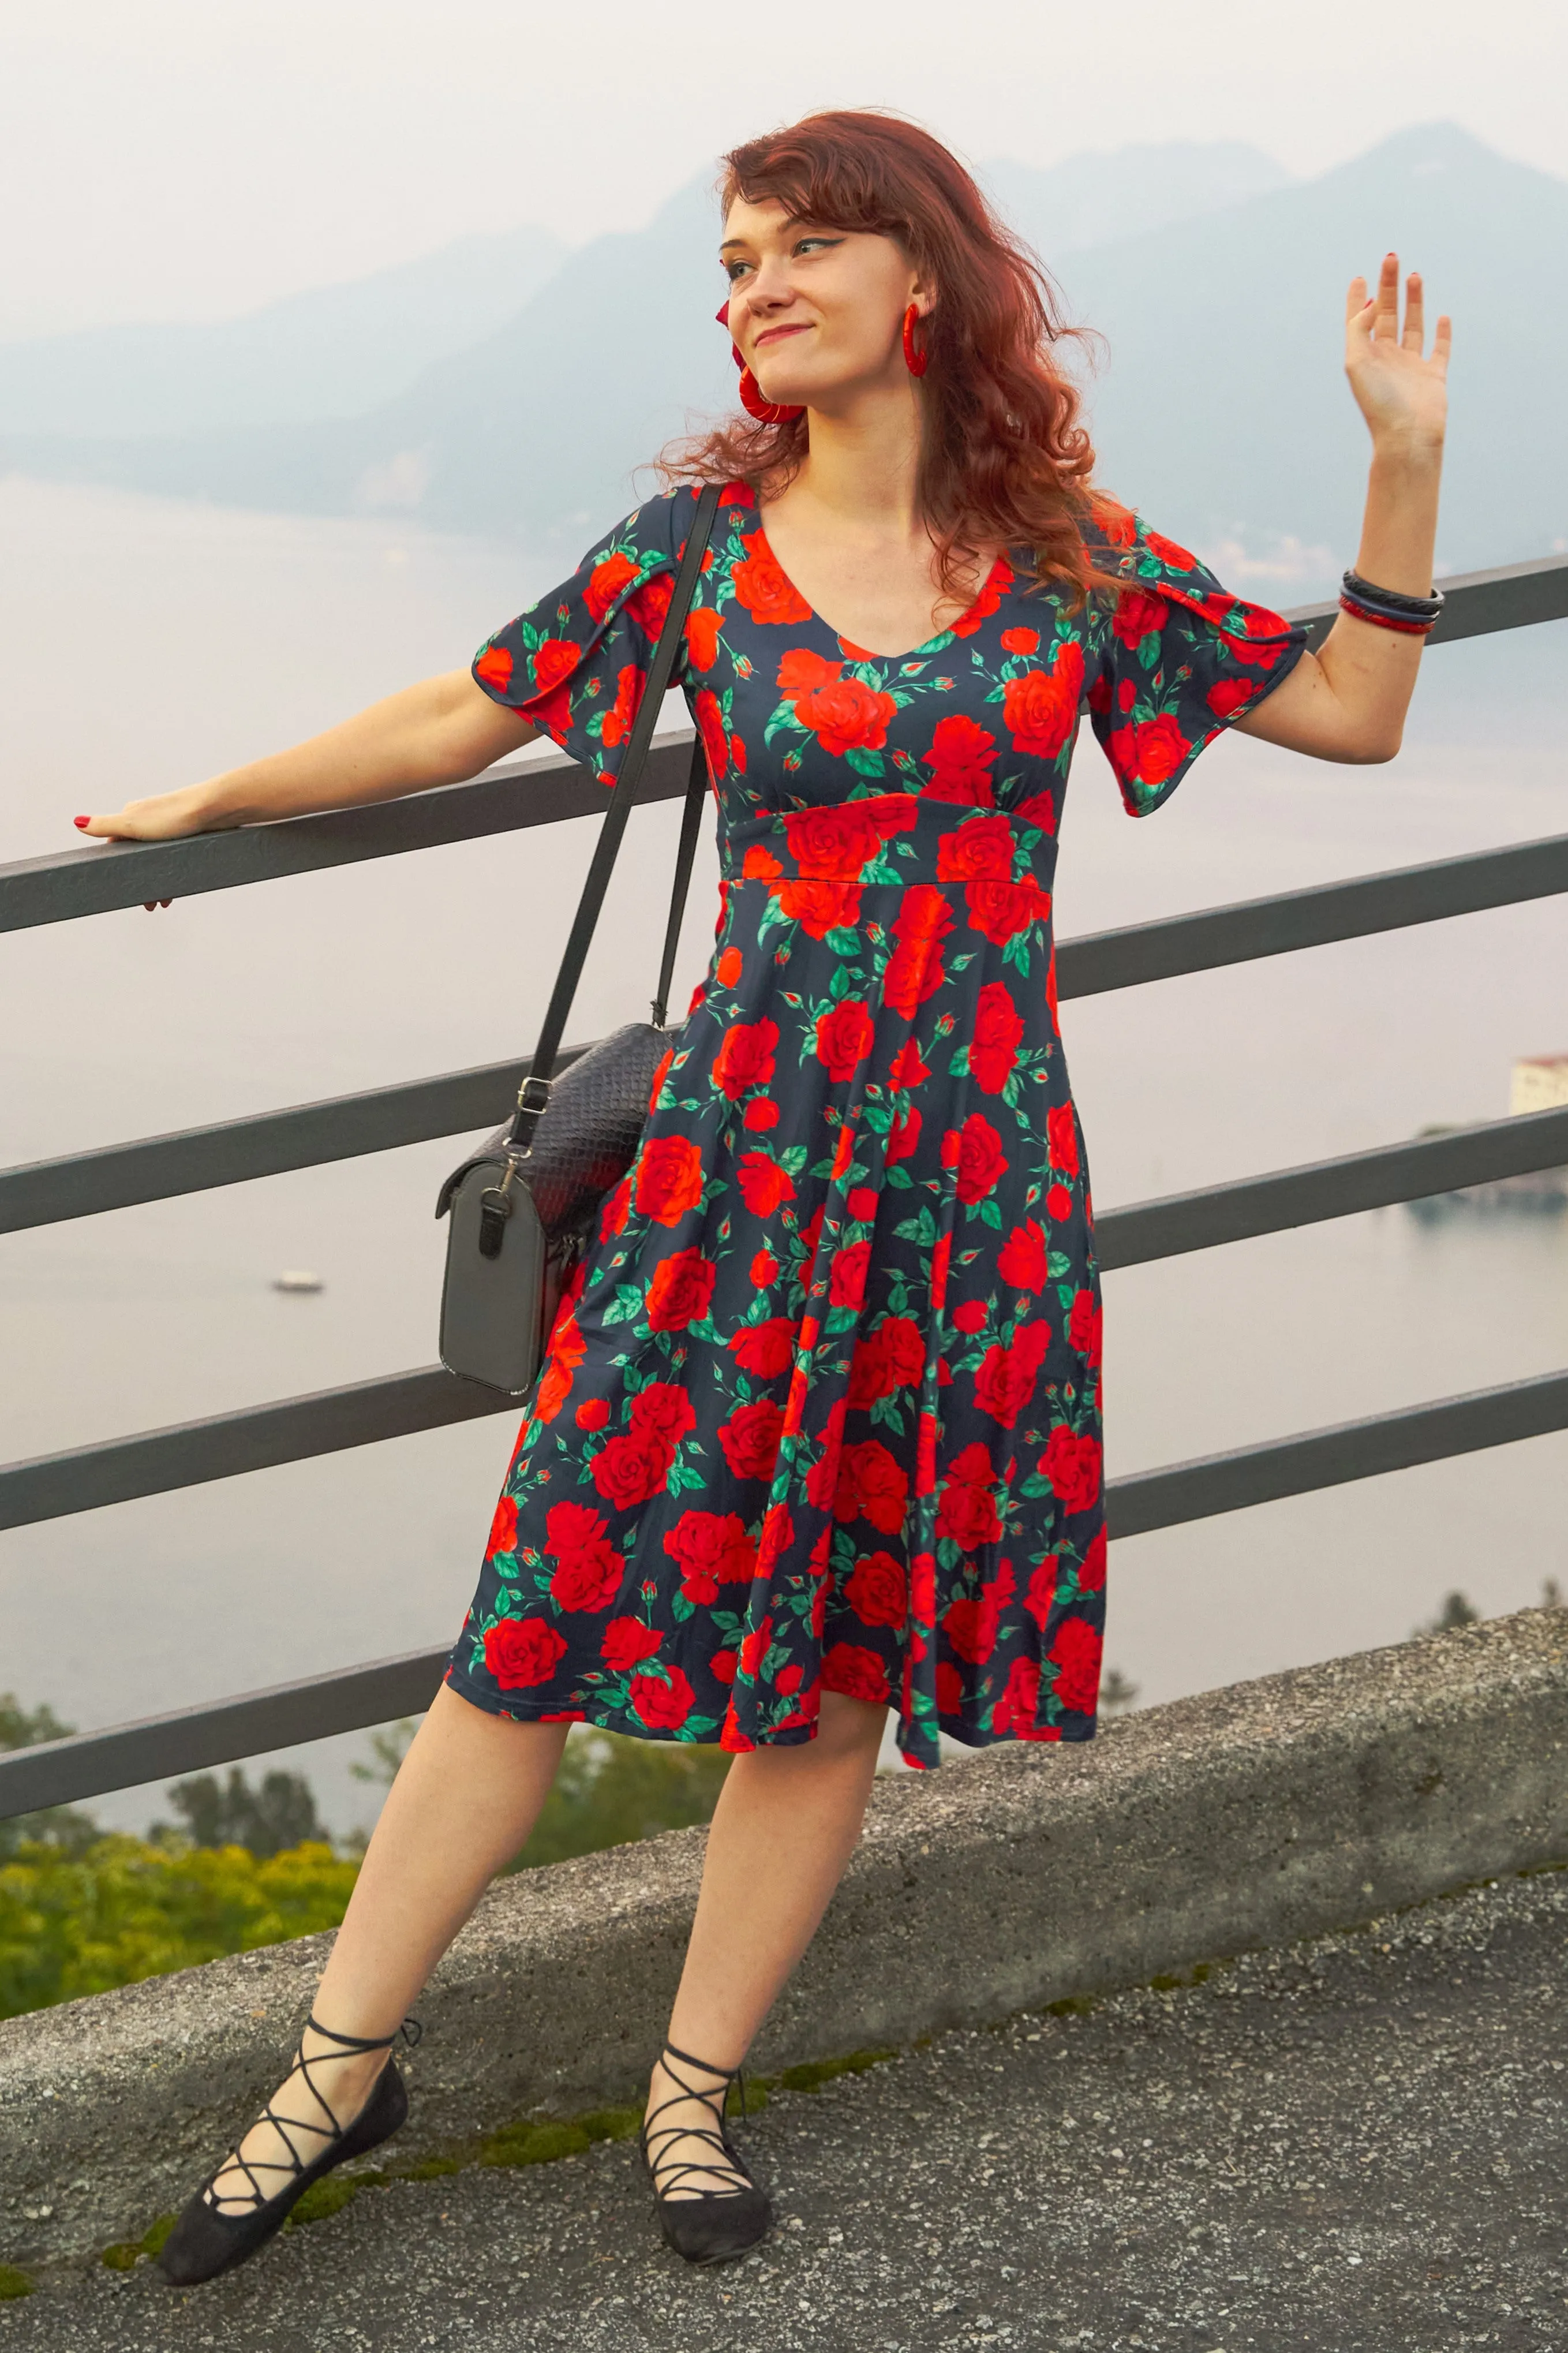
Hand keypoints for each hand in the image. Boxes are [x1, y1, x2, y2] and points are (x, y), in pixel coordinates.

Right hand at [72, 787, 213, 909]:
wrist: (216, 808)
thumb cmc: (175, 815)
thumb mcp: (133, 823)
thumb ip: (105, 825)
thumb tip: (76, 822)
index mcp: (132, 816)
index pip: (115, 846)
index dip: (117, 868)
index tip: (119, 889)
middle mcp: (149, 820)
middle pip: (138, 856)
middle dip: (139, 880)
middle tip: (146, 904)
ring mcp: (170, 828)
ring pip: (158, 860)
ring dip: (157, 881)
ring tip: (161, 902)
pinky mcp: (188, 834)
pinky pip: (176, 859)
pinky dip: (173, 874)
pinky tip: (177, 888)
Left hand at [1344, 252, 1449, 453]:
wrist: (1407, 435)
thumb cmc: (1379, 403)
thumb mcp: (1357, 361)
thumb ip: (1359, 328)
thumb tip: (1374, 302)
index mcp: (1365, 357)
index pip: (1360, 321)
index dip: (1358, 299)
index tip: (1360, 277)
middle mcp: (1387, 359)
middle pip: (1387, 314)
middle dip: (1388, 286)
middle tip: (1391, 258)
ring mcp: (1411, 367)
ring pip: (1412, 326)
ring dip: (1412, 300)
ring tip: (1413, 275)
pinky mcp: (1433, 376)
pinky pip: (1439, 350)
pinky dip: (1442, 333)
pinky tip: (1442, 316)